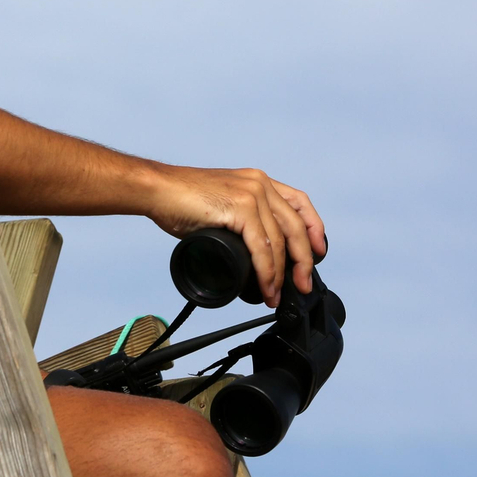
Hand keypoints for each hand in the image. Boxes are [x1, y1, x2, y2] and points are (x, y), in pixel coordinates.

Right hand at [147, 167, 326, 306]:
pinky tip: (265, 287)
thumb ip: (240, 218)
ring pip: (280, 241)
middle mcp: (260, 184)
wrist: (157, 190)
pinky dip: (267, 272)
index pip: (299, 203)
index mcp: (258, 181)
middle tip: (303, 285)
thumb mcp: (222, 203)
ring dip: (281, 275)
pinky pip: (262, 248)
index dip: (313, 229)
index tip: (318, 253)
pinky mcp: (240, 207)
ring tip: (275, 295)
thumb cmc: (181, 199)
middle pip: (295, 226)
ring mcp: (251, 194)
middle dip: (304, 261)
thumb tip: (251, 250)